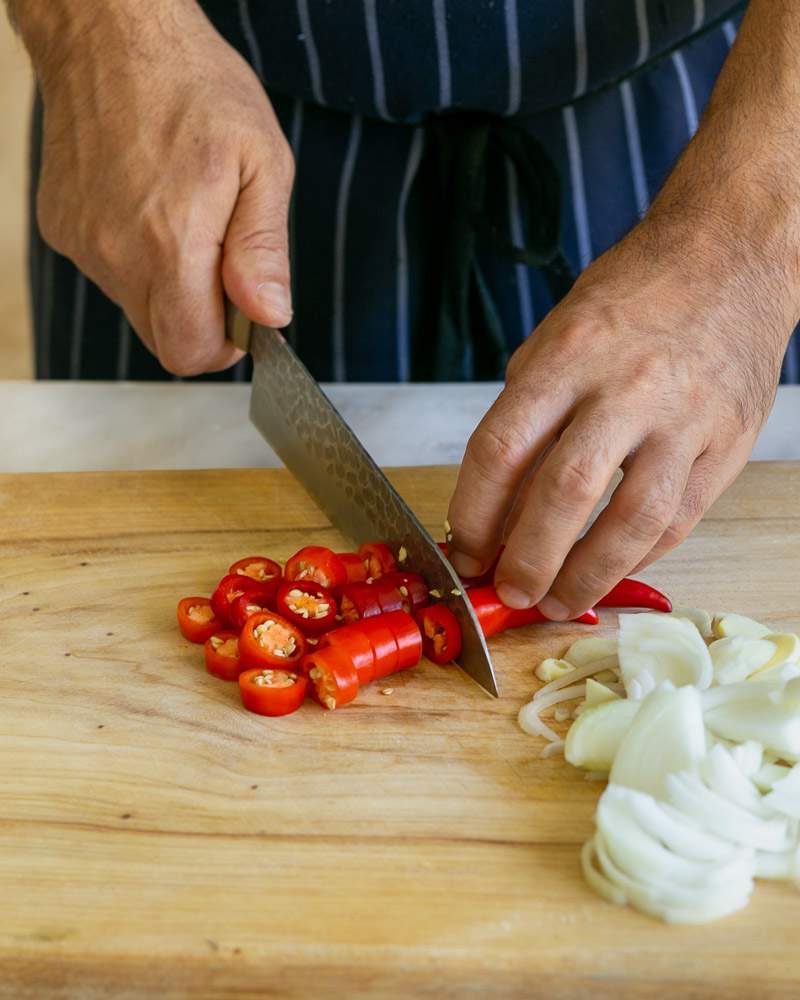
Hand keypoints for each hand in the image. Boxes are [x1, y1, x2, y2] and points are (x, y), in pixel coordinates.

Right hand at [30, 0, 293, 374]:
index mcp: (170, 246)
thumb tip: (268, 315)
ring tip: (184, 215)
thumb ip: (263, 250)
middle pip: (162, 339)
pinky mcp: (62, 227)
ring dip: (169, 285)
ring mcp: (83, 243)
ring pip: (136, 306)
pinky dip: (135, 256)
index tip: (243, 312)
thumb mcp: (262, 164)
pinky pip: (108, 271)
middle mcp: (116, 255)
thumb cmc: (193, 85)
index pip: (190, 351)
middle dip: (200, 320)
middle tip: (221, 263)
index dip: (224, 344)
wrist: (111, 32)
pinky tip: (148, 203)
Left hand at [447, 207, 794, 618]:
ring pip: (630, 521)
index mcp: (568, 354)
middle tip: (509, 591)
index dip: (474, 513)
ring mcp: (684, 418)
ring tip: (556, 603)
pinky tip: (607, 570)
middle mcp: (626, 386)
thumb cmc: (631, 300)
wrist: (729, 260)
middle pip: (564, 492)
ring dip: (586, 576)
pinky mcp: (727, 444)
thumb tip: (496, 509)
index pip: (502, 448)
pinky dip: (636, 557)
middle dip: (527, 558)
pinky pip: (678, 520)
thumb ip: (528, 419)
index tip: (466, 548)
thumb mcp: (556, 338)